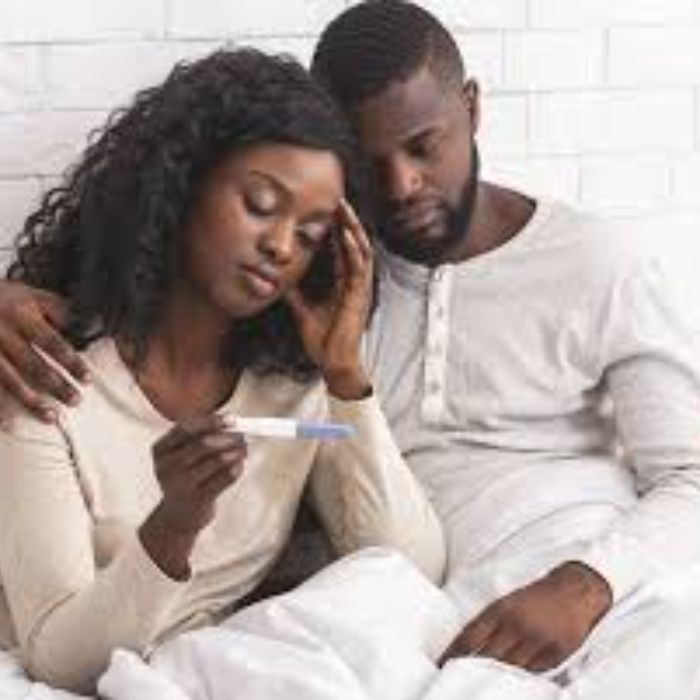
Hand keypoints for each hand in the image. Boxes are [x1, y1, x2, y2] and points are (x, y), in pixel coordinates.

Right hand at [0, 280, 88, 419]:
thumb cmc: (4, 298)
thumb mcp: (30, 295)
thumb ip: (59, 310)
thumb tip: (92, 326)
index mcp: (21, 313)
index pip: (51, 341)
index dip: (70, 361)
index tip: (88, 378)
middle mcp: (2, 332)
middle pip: (32, 363)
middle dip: (56, 385)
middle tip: (76, 401)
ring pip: (8, 379)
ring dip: (31, 401)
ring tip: (52, 417)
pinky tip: (7, 424)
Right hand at [139, 415, 246, 578]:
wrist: (177, 516)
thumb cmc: (186, 477)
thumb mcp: (183, 456)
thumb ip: (202, 438)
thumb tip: (234, 423)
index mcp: (160, 450)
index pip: (186, 428)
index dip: (211, 420)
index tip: (232, 418)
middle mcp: (166, 467)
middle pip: (203, 444)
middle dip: (228, 436)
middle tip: (243, 435)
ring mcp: (180, 485)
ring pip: (217, 460)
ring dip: (236, 452)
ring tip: (244, 449)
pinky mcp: (197, 500)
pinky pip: (225, 478)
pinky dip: (237, 468)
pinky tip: (240, 466)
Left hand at [286, 200, 372, 399]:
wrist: (333, 362)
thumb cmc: (323, 340)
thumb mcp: (302, 311)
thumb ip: (295, 294)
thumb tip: (280, 280)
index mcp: (344, 284)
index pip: (342, 250)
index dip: (336, 230)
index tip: (327, 211)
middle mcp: (355, 283)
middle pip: (354, 244)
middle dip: (347, 222)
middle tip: (338, 199)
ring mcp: (360, 288)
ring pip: (360, 250)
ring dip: (353, 228)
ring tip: (344, 208)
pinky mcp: (360, 295)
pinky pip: (359, 267)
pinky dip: (352, 249)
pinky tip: (345, 234)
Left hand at [438, 562, 611, 671]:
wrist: (574, 590)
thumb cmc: (535, 597)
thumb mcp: (507, 602)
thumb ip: (488, 623)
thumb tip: (465, 647)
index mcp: (500, 609)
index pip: (470, 636)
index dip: (453, 654)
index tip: (441, 665)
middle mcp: (516, 625)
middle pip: (486, 656)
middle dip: (471, 670)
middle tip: (457, 680)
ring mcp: (537, 640)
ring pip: (509, 669)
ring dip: (495, 677)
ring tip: (480, 686)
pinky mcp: (555, 654)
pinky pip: (532, 673)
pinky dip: (520, 679)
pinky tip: (510, 685)